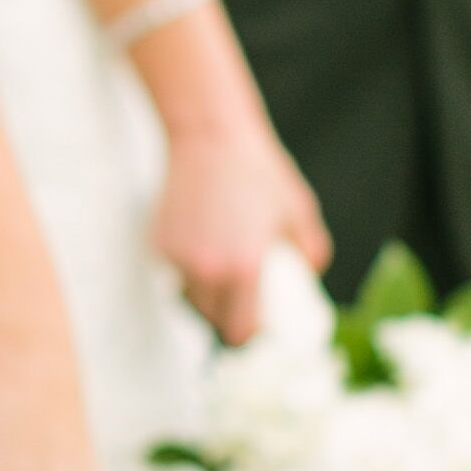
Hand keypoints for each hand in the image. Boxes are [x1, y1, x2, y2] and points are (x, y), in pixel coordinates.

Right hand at [149, 123, 330, 344]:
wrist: (210, 137)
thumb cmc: (258, 172)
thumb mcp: (298, 210)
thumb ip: (311, 250)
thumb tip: (310, 273)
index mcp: (244, 269)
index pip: (240, 330)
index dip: (250, 333)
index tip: (258, 324)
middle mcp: (206, 270)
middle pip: (211, 320)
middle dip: (226, 315)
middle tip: (241, 299)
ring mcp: (178, 258)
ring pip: (189, 297)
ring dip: (204, 294)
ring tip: (222, 270)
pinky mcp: (159, 243)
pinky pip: (173, 272)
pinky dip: (186, 268)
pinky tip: (202, 242)